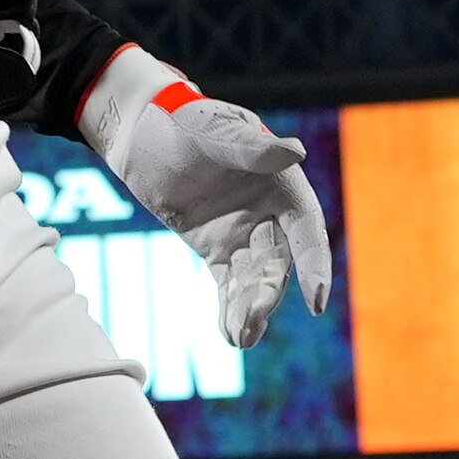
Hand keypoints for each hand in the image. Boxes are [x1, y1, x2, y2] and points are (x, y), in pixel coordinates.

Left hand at [79, 49, 329, 349]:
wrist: (141, 133)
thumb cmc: (182, 121)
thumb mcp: (212, 130)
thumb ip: (250, 148)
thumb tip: (294, 152)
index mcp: (282, 184)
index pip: (306, 230)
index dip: (314, 264)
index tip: (317, 298)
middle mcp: (270, 213)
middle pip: (279, 261)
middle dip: (269, 292)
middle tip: (254, 317)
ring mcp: (244, 233)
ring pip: (255, 278)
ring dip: (251, 307)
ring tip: (241, 337)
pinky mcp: (217, 248)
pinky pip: (229, 282)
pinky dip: (230, 307)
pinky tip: (231, 336)